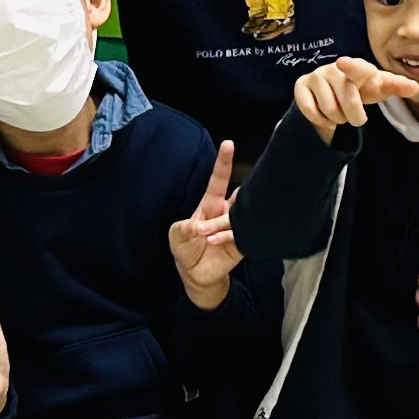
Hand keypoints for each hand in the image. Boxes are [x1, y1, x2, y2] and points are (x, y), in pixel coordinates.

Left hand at [167, 141, 241, 307]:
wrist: (197, 275)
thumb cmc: (186, 249)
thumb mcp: (177, 236)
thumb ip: (183, 229)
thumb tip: (198, 227)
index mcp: (210, 204)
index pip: (218, 179)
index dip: (224, 162)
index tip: (228, 143)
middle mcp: (225, 212)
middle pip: (239, 193)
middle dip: (240, 193)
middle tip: (234, 199)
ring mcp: (235, 227)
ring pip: (241, 214)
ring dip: (225, 222)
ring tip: (209, 236)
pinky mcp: (241, 243)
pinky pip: (241, 234)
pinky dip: (228, 237)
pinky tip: (216, 242)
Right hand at [289, 57, 418, 137]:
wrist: (334, 91)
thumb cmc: (361, 88)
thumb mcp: (378, 88)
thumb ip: (395, 86)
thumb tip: (415, 88)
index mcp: (358, 68)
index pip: (357, 68)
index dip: (351, 67)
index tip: (343, 64)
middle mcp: (335, 68)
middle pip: (346, 97)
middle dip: (354, 115)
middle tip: (356, 119)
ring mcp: (316, 75)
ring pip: (329, 108)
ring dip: (337, 119)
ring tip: (340, 114)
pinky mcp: (301, 85)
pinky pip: (310, 109)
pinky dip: (320, 120)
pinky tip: (325, 117)